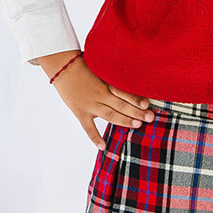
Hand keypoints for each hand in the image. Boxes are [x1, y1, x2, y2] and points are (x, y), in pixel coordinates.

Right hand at [36, 50, 150, 147]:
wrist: (62, 68)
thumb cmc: (82, 65)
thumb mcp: (100, 68)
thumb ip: (113, 75)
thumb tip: (128, 78)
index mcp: (105, 83)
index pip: (124, 93)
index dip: (136, 99)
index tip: (148, 104)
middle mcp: (100, 95)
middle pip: (121, 105)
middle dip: (137, 112)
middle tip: (150, 117)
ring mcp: (90, 105)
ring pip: (110, 116)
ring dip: (124, 121)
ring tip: (137, 125)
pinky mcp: (80, 112)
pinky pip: (88, 128)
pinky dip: (95, 138)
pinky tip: (103, 146)